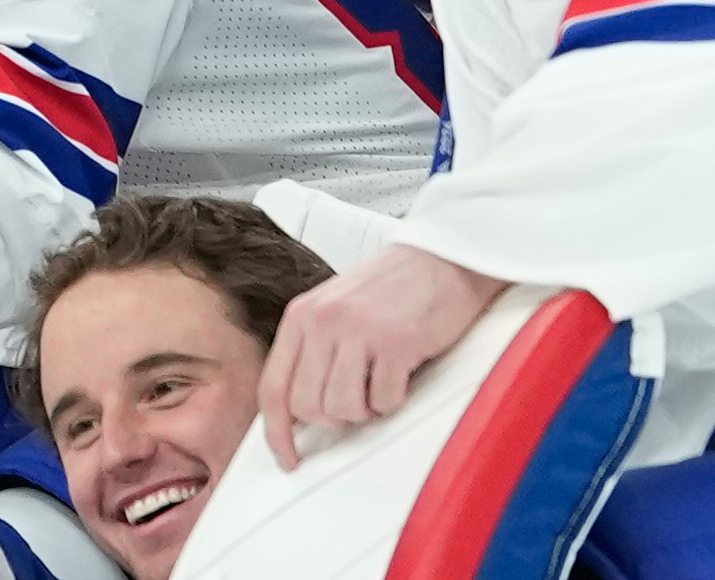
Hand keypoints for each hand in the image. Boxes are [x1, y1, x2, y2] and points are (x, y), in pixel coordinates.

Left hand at [257, 245, 506, 469]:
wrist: (441, 258)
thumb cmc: (391, 287)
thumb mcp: (334, 309)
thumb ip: (312, 350)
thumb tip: (301, 409)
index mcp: (301, 316)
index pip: (273, 387)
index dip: (276, 432)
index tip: (287, 457)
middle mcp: (322, 322)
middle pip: (307, 406)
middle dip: (333, 418)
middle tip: (357, 401)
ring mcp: (357, 332)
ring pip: (343, 409)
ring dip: (366, 409)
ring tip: (379, 382)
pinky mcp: (394, 343)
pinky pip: (384, 400)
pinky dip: (394, 398)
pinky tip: (401, 372)